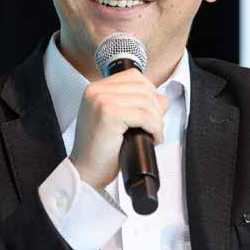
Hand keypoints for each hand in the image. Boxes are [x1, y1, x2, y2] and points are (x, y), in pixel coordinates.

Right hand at [71, 68, 168, 190]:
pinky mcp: (109, 114)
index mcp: (96, 89)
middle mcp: (96, 91)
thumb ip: (136, 105)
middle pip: (143, 87)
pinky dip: (155, 128)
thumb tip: (163, 99)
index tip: (150, 113)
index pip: (134, 77)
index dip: (149, 94)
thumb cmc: (100, 150)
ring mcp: (101, 100)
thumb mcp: (119, 120)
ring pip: (147, 102)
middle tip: (154, 127)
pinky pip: (145, 116)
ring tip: (153, 134)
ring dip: (157, 121)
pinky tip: (152, 138)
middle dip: (156, 108)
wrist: (86, 172)